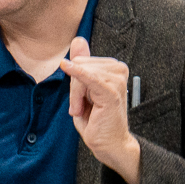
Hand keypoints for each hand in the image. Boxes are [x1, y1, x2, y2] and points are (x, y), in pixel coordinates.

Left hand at [60, 36, 140, 183]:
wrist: (110, 144)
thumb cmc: (97, 120)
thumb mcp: (83, 90)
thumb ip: (81, 64)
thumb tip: (78, 39)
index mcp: (113, 67)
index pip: (82, 61)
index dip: (75, 82)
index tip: (81, 102)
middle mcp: (118, 69)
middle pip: (80, 64)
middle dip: (75, 88)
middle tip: (83, 108)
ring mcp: (117, 80)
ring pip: (81, 73)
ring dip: (76, 96)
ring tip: (85, 110)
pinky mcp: (112, 91)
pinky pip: (89, 77)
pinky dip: (77, 73)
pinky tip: (66, 66)